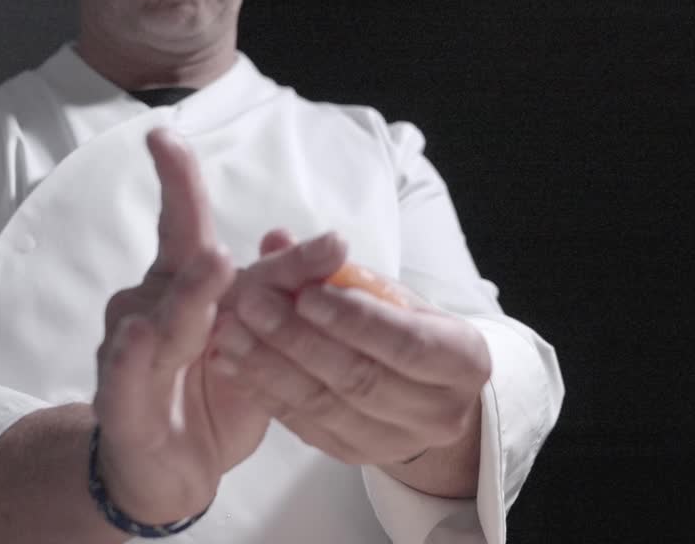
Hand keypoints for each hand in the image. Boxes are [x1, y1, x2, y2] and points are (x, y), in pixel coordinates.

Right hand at [92, 128, 261, 524]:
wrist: (173, 468)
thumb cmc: (214, 392)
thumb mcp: (260, 339)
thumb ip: (279, 290)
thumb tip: (311, 237)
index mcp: (183, 285)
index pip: (187, 227)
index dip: (178, 182)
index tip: (164, 135)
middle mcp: (152, 308)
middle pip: (186, 271)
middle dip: (212, 246)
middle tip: (239, 223)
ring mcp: (133, 354)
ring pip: (162, 320)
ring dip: (187, 296)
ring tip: (213, 265)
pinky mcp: (122, 406)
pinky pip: (126, 380)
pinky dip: (133, 361)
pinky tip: (144, 337)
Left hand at [209, 235, 491, 469]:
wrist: (426, 392)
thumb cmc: (406, 328)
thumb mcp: (391, 293)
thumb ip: (337, 268)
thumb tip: (279, 238)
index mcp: (463, 361)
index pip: (407, 343)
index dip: (354, 320)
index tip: (306, 294)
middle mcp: (439, 411)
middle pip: (362, 378)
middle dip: (300, 339)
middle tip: (251, 303)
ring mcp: (397, 442)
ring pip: (326, 405)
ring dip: (271, 366)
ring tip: (230, 331)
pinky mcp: (355, 456)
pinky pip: (304, 426)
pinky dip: (266, 392)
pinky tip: (233, 364)